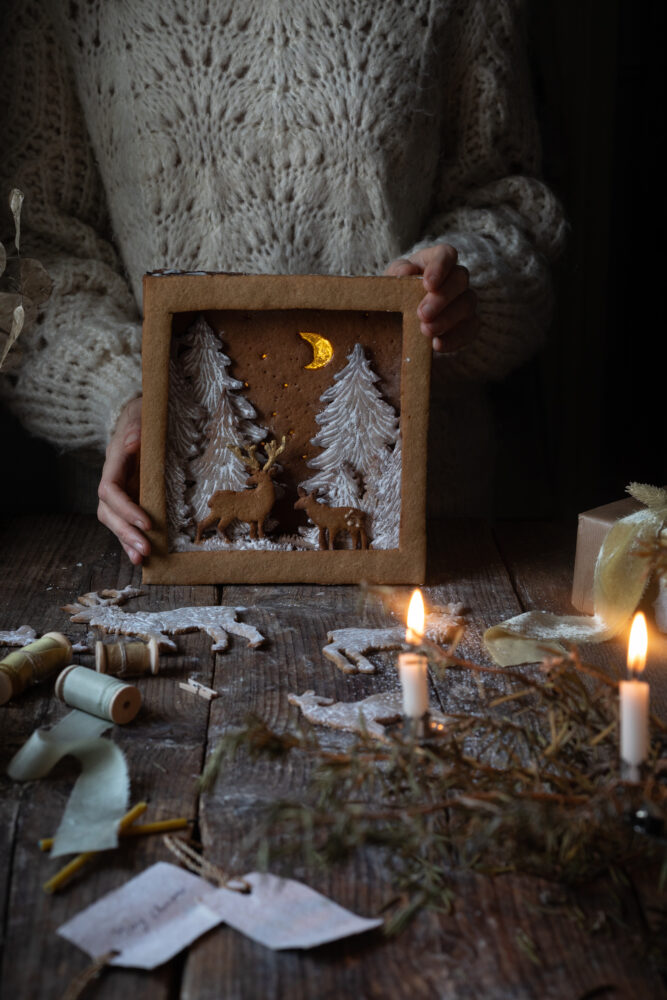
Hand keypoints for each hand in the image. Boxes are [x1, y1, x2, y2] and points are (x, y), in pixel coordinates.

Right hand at [97, 397, 150, 564]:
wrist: (139, 417)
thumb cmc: (142, 415)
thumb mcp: (140, 414)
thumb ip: (135, 427)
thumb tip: (132, 442)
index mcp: (113, 462)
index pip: (110, 490)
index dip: (125, 508)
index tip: (147, 522)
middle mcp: (112, 479)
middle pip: (108, 512)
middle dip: (125, 532)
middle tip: (145, 549)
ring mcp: (120, 491)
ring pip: (114, 521)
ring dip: (126, 541)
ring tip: (141, 559)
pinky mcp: (130, 499)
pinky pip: (125, 522)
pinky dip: (131, 539)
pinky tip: (141, 557)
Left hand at [385, 244, 478, 351]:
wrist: (401, 317)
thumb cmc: (398, 291)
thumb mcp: (392, 280)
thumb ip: (397, 273)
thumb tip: (407, 271)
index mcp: (436, 261)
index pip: (446, 254)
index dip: (441, 267)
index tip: (428, 284)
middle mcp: (455, 278)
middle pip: (460, 279)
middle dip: (442, 298)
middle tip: (422, 314)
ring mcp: (465, 300)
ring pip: (467, 304)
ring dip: (447, 319)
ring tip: (426, 331)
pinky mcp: (468, 323)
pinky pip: (470, 329)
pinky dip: (455, 339)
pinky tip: (437, 345)